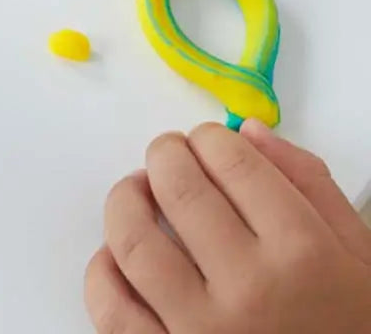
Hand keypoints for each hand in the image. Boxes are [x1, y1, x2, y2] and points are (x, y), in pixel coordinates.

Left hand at [84, 121, 370, 332]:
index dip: (210, 138)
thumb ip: (310, 186)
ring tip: (137, 192)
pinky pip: (112, 310)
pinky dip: (102, 273)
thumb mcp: (361, 258)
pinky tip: (119, 257)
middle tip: (169, 155)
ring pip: (133, 241)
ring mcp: (202, 332)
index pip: (232, 161)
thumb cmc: (352, 329)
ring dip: (125, 201)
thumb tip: (250, 133)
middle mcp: (251, 290)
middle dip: (166, 155)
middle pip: (178, 188)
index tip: (207, 143)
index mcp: (305, 255)